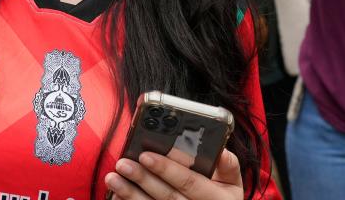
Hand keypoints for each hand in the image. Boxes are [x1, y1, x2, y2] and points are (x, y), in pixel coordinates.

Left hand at [106, 149, 242, 199]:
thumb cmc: (222, 197)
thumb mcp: (232, 183)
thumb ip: (228, 165)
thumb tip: (221, 150)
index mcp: (216, 198)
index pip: (189, 182)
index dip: (167, 169)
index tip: (146, 154)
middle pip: (167, 196)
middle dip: (143, 179)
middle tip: (123, 163)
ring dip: (130, 193)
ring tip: (112, 177)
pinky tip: (117, 195)